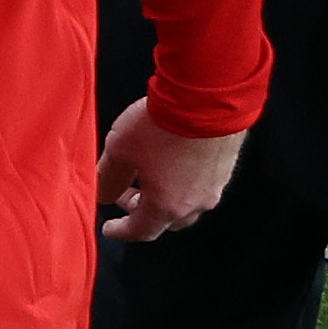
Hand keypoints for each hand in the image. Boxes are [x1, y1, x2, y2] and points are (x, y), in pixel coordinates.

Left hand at [95, 98, 243, 242]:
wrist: (207, 97)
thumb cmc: (164, 125)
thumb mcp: (120, 150)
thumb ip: (107, 177)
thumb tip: (101, 193)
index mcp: (167, 206)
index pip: (141, 231)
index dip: (122, 231)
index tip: (110, 227)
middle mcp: (195, 202)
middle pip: (166, 219)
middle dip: (142, 210)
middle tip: (125, 193)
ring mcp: (214, 184)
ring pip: (185, 201)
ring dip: (163, 194)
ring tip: (146, 173)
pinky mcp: (225, 165)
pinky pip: (200, 183)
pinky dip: (181, 180)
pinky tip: (170, 159)